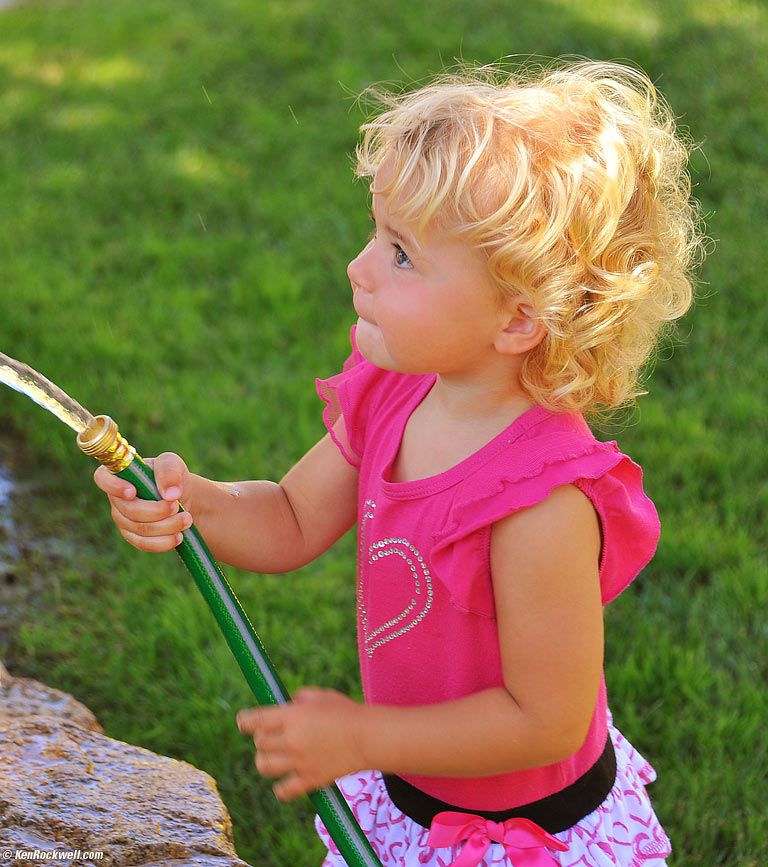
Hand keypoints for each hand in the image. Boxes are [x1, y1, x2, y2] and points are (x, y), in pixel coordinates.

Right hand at [93, 452, 192, 551]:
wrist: (182, 497)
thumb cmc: (171, 476)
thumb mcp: (173, 464)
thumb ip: (169, 471)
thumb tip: (170, 495)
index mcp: (121, 474)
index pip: (102, 478)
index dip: (113, 486)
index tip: (133, 491)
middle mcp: (117, 498)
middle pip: (129, 510)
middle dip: (157, 511)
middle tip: (177, 506)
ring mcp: (123, 519)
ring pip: (141, 529)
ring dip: (167, 526)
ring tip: (187, 519)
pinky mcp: (133, 536)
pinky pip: (144, 544)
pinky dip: (164, 541)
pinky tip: (179, 536)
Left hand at [237, 687, 366, 800]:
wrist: (369, 738)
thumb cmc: (347, 712)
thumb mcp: (322, 695)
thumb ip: (301, 697)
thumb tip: (287, 704)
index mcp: (293, 716)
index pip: (255, 720)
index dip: (245, 721)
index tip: (243, 722)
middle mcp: (292, 739)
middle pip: (259, 743)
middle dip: (263, 738)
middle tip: (274, 735)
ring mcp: (299, 762)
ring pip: (263, 766)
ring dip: (265, 760)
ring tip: (276, 757)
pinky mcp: (309, 780)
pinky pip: (283, 790)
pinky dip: (280, 787)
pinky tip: (286, 780)